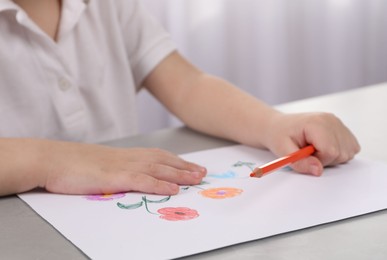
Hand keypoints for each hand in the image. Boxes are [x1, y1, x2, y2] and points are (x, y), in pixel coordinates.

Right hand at [0, 139, 205, 195]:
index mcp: (125, 155)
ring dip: (180, 174)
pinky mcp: (114, 177)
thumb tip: (130, 177)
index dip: (177, 161)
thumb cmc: (72, 163)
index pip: (157, 156)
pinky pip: (142, 180)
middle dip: (185, 167)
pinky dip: (160, 184)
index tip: (191, 166)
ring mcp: (122, 166)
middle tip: (203, 172)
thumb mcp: (100, 164)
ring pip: (158, 168)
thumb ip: (117, 169)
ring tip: (197, 179)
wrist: (51, 158)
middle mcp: (128, 157)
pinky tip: (173, 188)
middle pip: (163, 161)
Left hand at [263, 112, 360, 175]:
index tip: (305, 154)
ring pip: (348, 152)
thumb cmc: (279, 136)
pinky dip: (338, 152)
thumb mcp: (283, 152)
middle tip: (308, 151)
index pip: (331, 151)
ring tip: (314, 148)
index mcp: (316, 123)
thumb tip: (318, 171)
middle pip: (341, 153)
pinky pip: (351, 148)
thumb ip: (300, 162)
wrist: (278, 126)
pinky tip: (323, 146)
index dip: (318, 160)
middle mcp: (330, 120)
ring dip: (332, 156)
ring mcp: (337, 123)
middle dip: (324, 159)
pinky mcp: (341, 127)